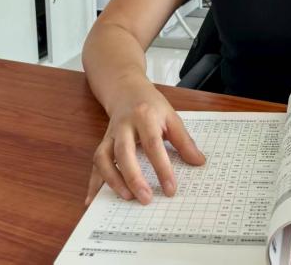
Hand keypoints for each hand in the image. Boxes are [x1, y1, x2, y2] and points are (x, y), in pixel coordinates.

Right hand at [85, 78, 204, 205]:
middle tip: (146, 199)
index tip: (170, 189)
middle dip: (134, 177)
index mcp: (145, 117)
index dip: (162, 168)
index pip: (153, 144)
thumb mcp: (171, 116)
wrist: (126, 89)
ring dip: (112, 180)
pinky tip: (92, 201)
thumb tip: (199, 162)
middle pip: (124, 152)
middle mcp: (124, 126)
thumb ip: (184, 140)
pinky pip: (95, 164)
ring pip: (104, 158)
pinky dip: (93, 183)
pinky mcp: (102, 143)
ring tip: (127, 198)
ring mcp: (110, 135)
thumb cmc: (151, 105)